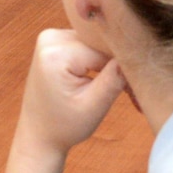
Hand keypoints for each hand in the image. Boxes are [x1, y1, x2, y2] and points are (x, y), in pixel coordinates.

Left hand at [15, 28, 125, 158]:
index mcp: (56, 54)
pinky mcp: (54, 41)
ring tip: (111, 87)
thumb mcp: (93, 106)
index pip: (103, 50)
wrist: (38, 134)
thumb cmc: (64, 126)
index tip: (130, 90)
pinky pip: (86, 44)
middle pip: (98, 43)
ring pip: (95, 43)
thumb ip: (114, 78)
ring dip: (107, 62)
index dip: (121, 68)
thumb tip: (134, 52)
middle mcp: (50, 38)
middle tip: (127, 92)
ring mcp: (50, 37)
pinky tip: (99, 77)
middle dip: (115, 64)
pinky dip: (96, 60)